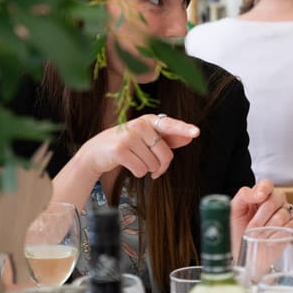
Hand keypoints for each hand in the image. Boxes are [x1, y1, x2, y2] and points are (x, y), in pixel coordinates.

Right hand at [77, 113, 199, 179]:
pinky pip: (141, 170)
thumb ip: (168, 138)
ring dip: (147, 169)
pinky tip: (128, 164)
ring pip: (153, 164)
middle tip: (152, 167)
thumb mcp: (146, 138)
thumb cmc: (125, 145)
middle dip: (161, 166)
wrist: (96, 152)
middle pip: (165, 154)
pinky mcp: (120, 150)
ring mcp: (128, 136)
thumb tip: (189, 138)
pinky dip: (138, 172)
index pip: (170, 125)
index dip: (183, 129)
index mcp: (148, 120)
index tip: (196, 133)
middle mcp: (139, 125)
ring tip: (135, 161)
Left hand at [230, 179, 292, 255]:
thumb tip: (256, 194)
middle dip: (262, 215)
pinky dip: (280, 233)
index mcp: (260, 195)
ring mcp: (286, 214)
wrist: (244, 253)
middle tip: (251, 227)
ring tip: (258, 236)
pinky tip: (269, 240)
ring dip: (269, 227)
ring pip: (284, 213)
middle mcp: (275, 202)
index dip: (264, 189)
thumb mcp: (234, 212)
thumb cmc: (238, 232)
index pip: (267, 184)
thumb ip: (243, 196)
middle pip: (277, 197)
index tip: (258, 198)